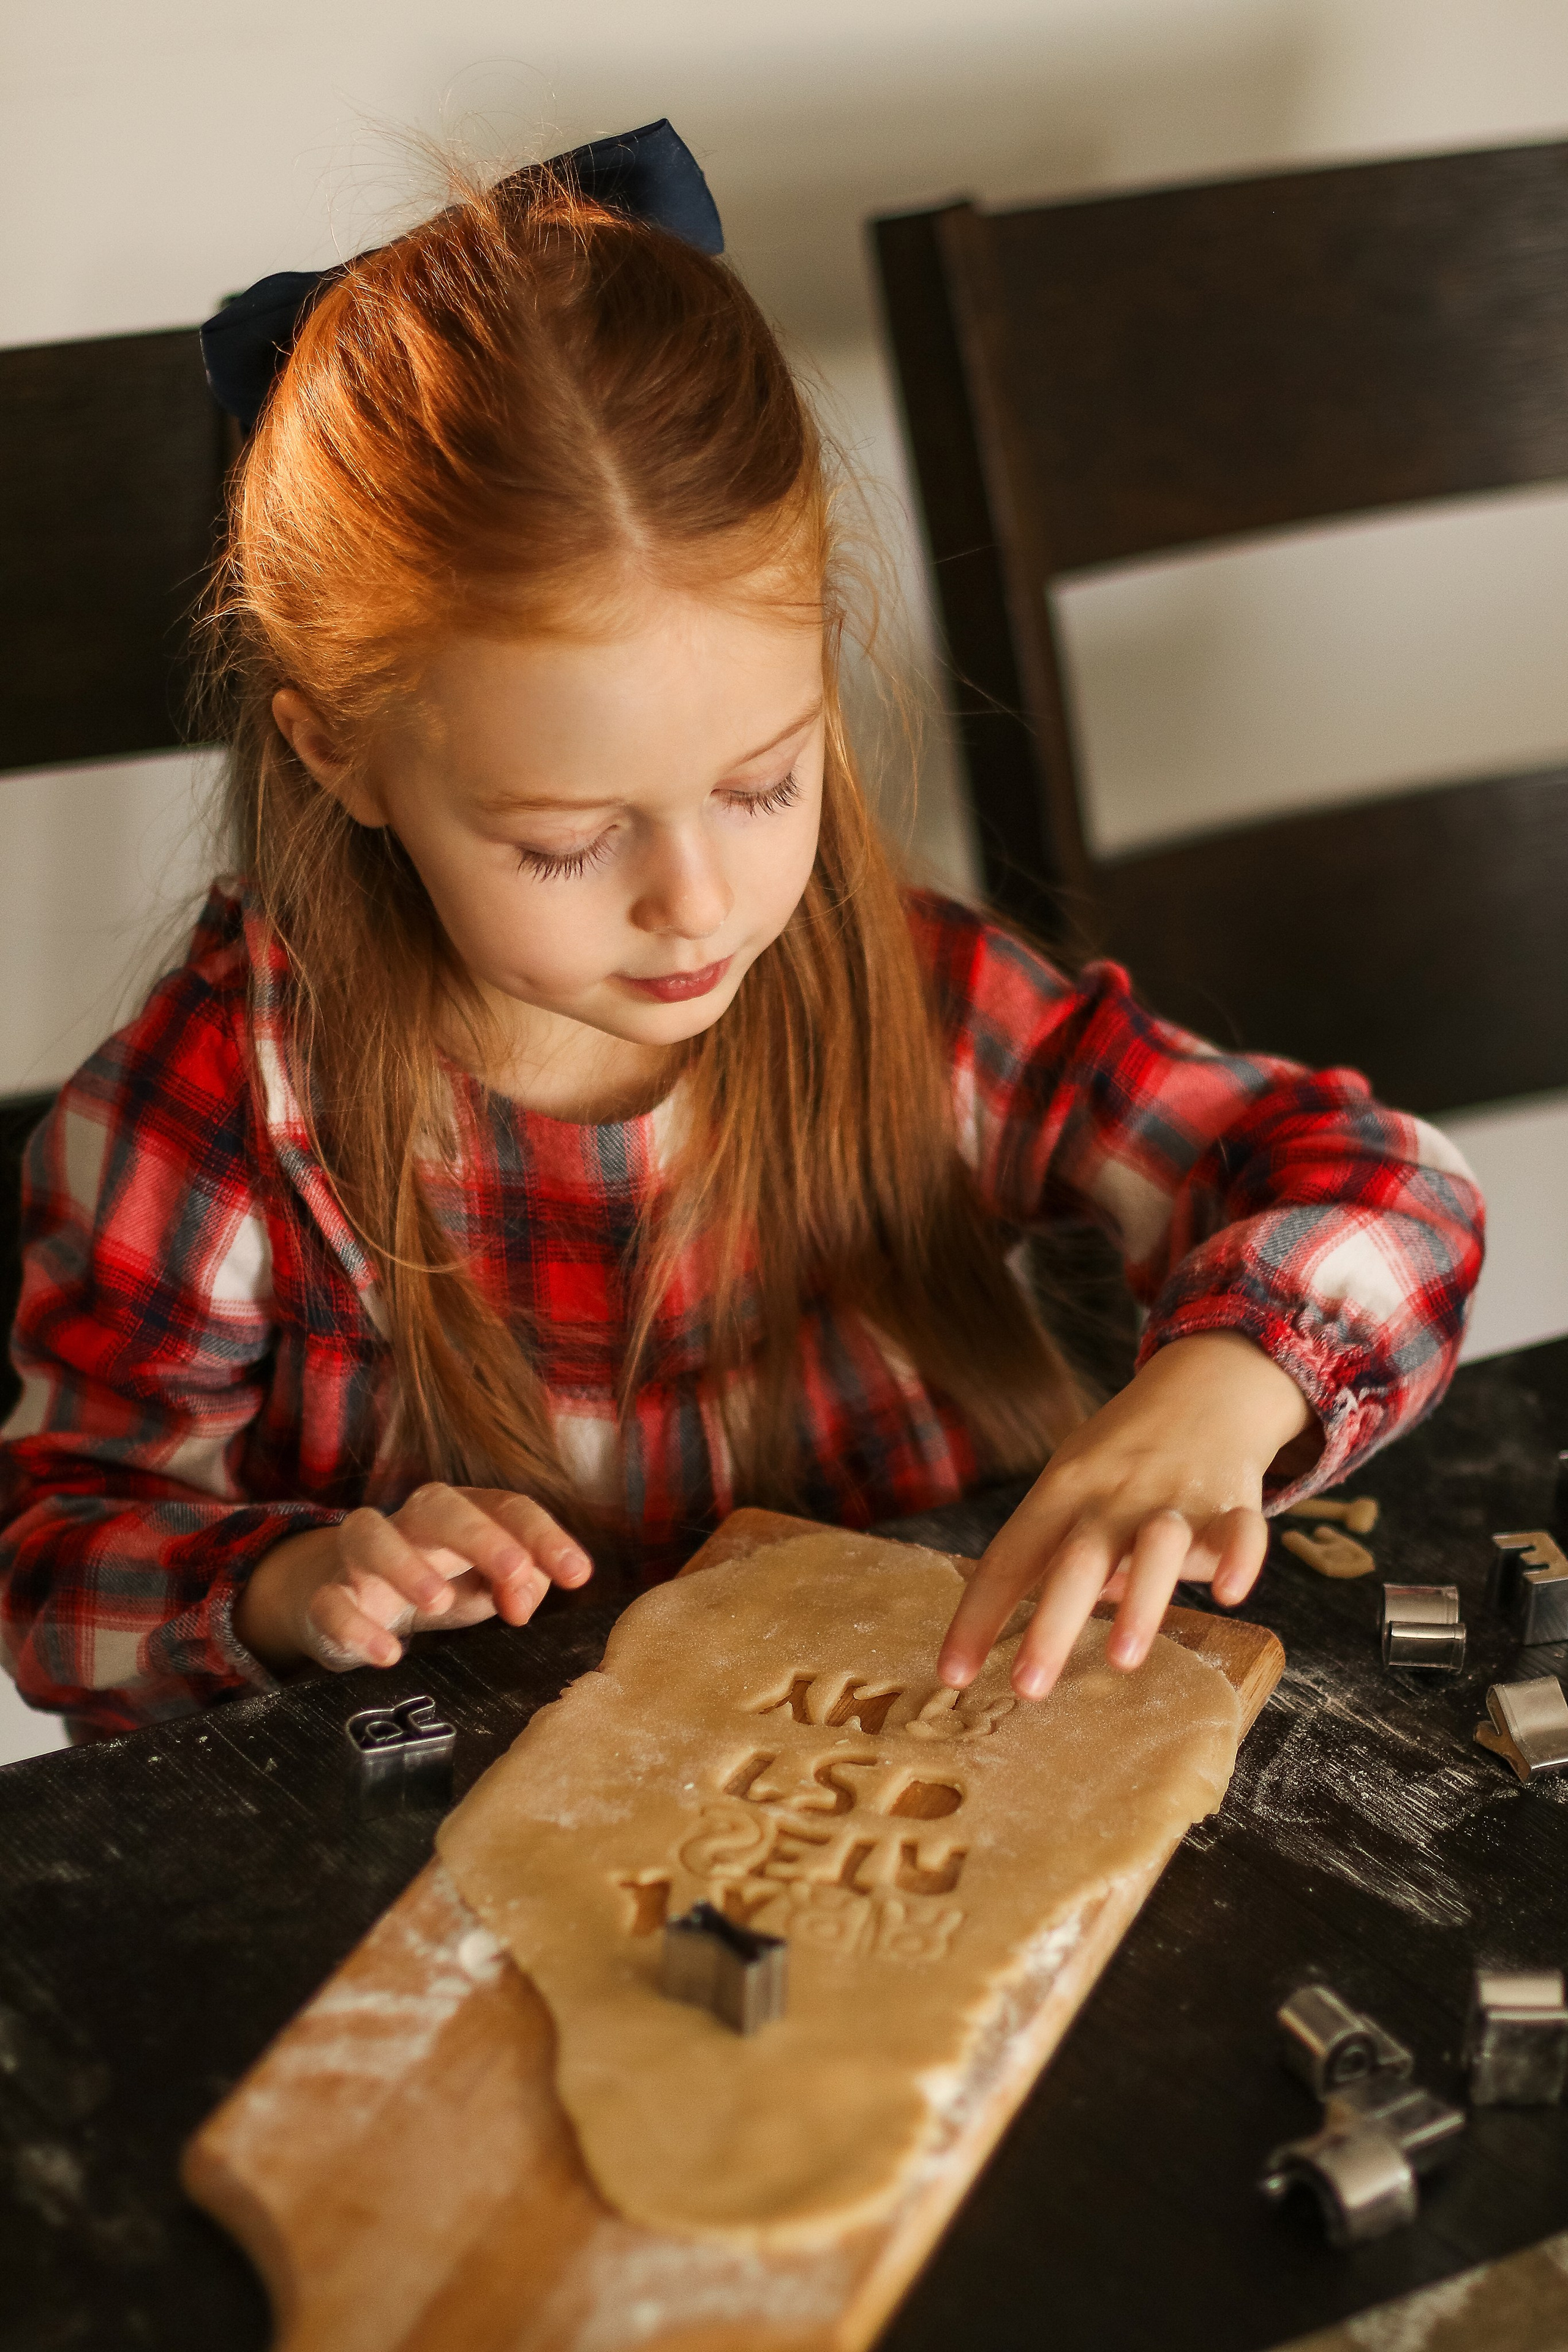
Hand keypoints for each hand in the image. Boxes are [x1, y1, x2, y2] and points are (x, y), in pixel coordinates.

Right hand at [235, 1484, 592, 1672]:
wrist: (346, 1597)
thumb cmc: (436, 1584)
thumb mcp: (486, 1587)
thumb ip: (520, 1585)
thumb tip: (525, 1599)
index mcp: (461, 1513)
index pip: (507, 1507)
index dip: (544, 1536)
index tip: (578, 1575)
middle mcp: (410, 1523)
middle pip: (440, 1504)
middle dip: (481, 1535)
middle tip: (515, 1574)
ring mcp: (360, 1556)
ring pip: (371, 1535)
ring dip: (406, 1565)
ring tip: (440, 1604)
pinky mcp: (324, 1595)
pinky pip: (329, 1601)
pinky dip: (354, 1626)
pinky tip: (387, 1654)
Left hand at [938, 1331, 1313, 1701]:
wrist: (1204, 1385)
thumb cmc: (1123, 1453)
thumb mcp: (1073, 1483)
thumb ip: (1056, 1553)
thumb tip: (1044, 1633)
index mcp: (1062, 1493)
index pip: (1010, 1558)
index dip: (978, 1617)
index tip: (951, 1675)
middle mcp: (1113, 1496)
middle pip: (1075, 1560)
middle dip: (1050, 1626)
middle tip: (1026, 1689)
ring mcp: (1173, 1498)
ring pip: (1155, 1548)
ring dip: (1140, 1603)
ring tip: (1121, 1660)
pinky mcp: (1231, 1502)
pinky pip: (1240, 1531)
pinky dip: (1238, 1559)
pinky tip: (1228, 1594)